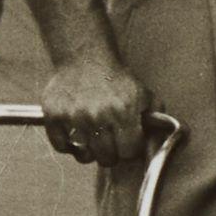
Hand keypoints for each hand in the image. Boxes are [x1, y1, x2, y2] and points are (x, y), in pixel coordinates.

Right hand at [42, 50, 152, 165]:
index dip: (130, 149)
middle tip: (110, 142)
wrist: (84, 57)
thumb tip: (161, 137)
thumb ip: (155, 116)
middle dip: (111, 153)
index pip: (129, 151)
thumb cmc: (114, 77)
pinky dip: (67, 146)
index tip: (127, 143)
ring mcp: (74, 117)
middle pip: (107, 158)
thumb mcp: (142, 92)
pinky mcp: (54, 116)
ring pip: (84, 156)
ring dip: (90, 152)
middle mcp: (98, 116)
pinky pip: (61, 147)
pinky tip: (75, 135)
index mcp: (123, 111)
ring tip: (93, 140)